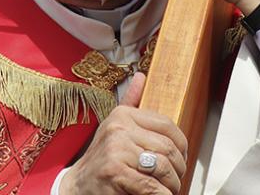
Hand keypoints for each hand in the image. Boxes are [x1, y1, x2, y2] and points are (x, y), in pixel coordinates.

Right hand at [61, 73, 188, 193]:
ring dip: (172, 184)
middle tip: (176, 179)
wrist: (78, 186)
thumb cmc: (101, 159)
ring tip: (169, 189)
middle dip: (178, 168)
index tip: (182, 157)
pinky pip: (151, 186)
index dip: (182, 144)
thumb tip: (141, 77)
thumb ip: (130, 103)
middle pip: (167, 148)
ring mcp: (116, 150)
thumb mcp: (113, 127)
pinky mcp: (115, 173)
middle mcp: (118, 129)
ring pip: (163, 167)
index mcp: (122, 115)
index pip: (166, 124)